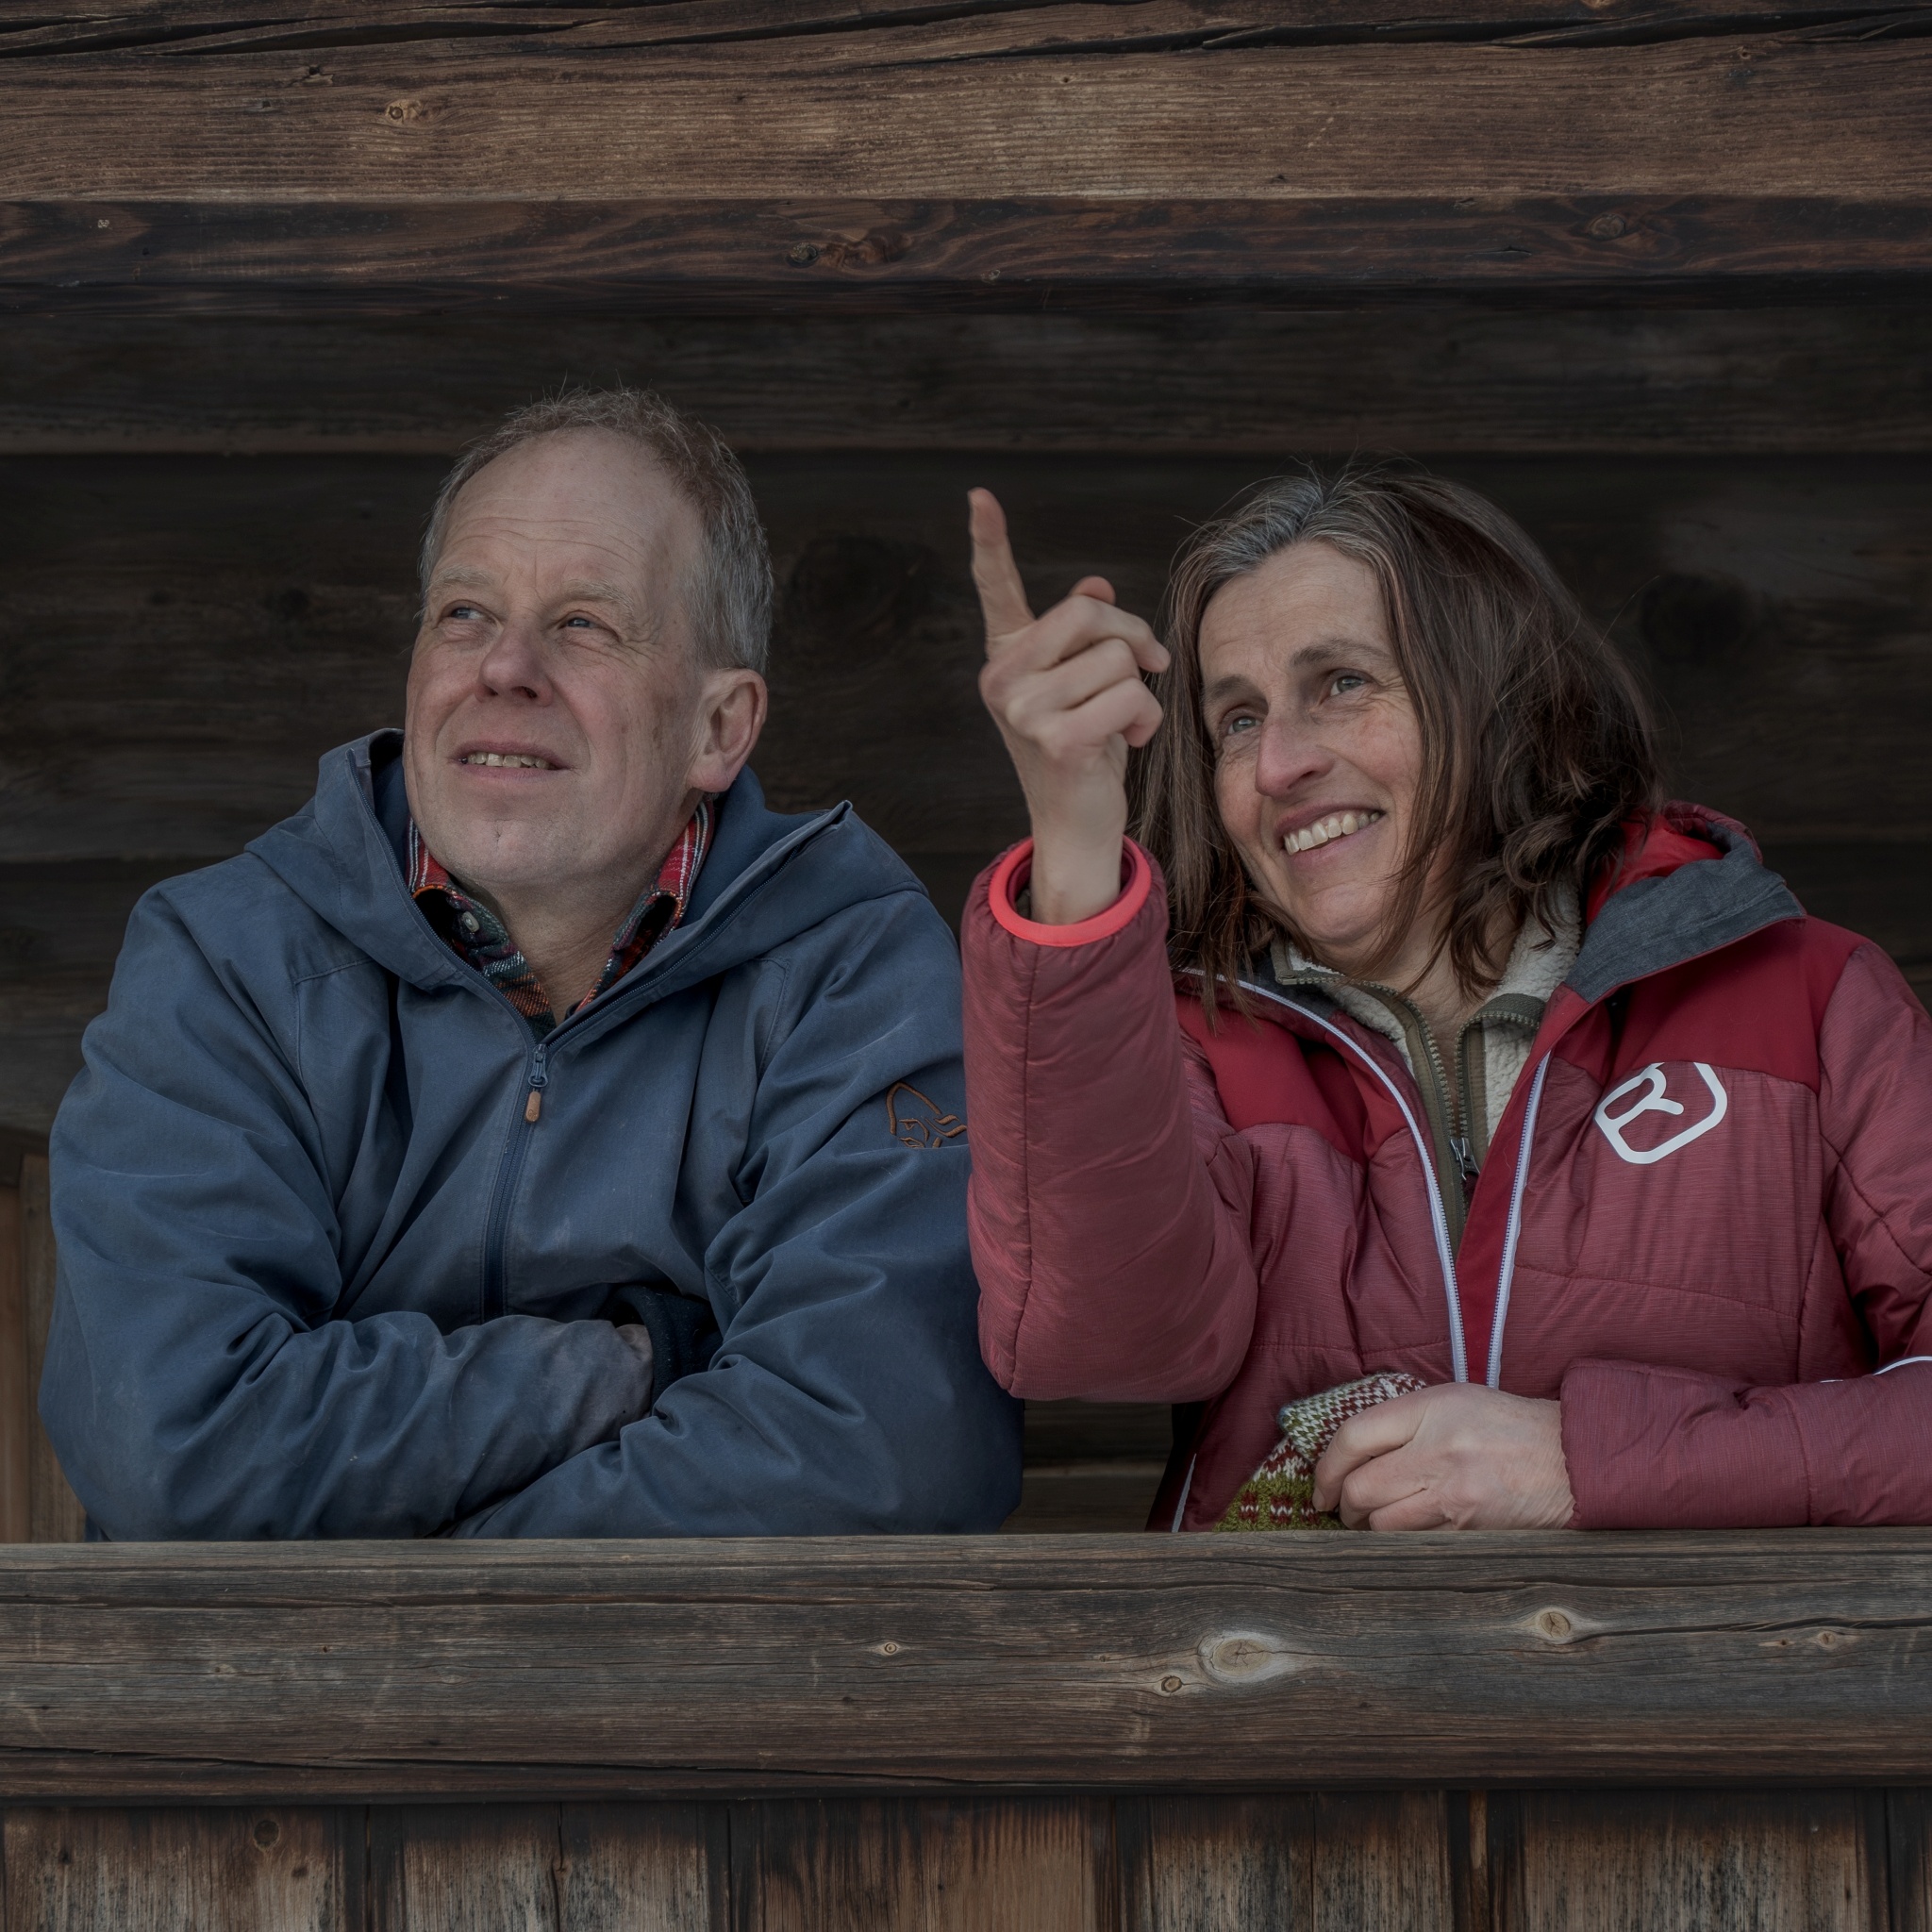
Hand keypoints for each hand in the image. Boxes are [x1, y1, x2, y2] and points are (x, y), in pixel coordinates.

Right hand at [969, 488, 1167, 923]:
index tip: (980, 496)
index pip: (996, 589)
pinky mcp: (1055, 738)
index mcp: (1006, 658)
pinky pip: (1130, 694)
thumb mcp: (1082, 688)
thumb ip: (1083, 639)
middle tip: (1147, 665)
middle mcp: (1001, 678)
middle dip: (1131, 635)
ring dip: (1140, 691)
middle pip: (1088, 613)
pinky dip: (1146, 720)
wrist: (1076, 827)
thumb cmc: (1084, 752)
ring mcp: (1023, 709)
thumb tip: (1095, 584)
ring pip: (1117, 657)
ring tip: (1123, 725)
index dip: (989, 541)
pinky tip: (1127, 745)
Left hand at [1311, 1383, 1573, 1530]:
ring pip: (1383, 1525)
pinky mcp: (1472, 1529)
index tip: (1321, 1489)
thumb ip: (1405, 1422)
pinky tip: (1406, 1541)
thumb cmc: (1508, 1428)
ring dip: (1369, 1532)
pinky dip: (1402, 1548)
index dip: (1326, 1468)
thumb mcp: (1455, 1402)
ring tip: (1375, 1526)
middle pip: (1361, 1488)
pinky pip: (1416, 1546)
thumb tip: (1352, 1455)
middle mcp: (1438, 1449)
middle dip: (1343, 1506)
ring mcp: (1455, 1493)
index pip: (1353, 1437)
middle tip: (1345, 1512)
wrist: (1575, 1458)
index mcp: (1430, 1409)